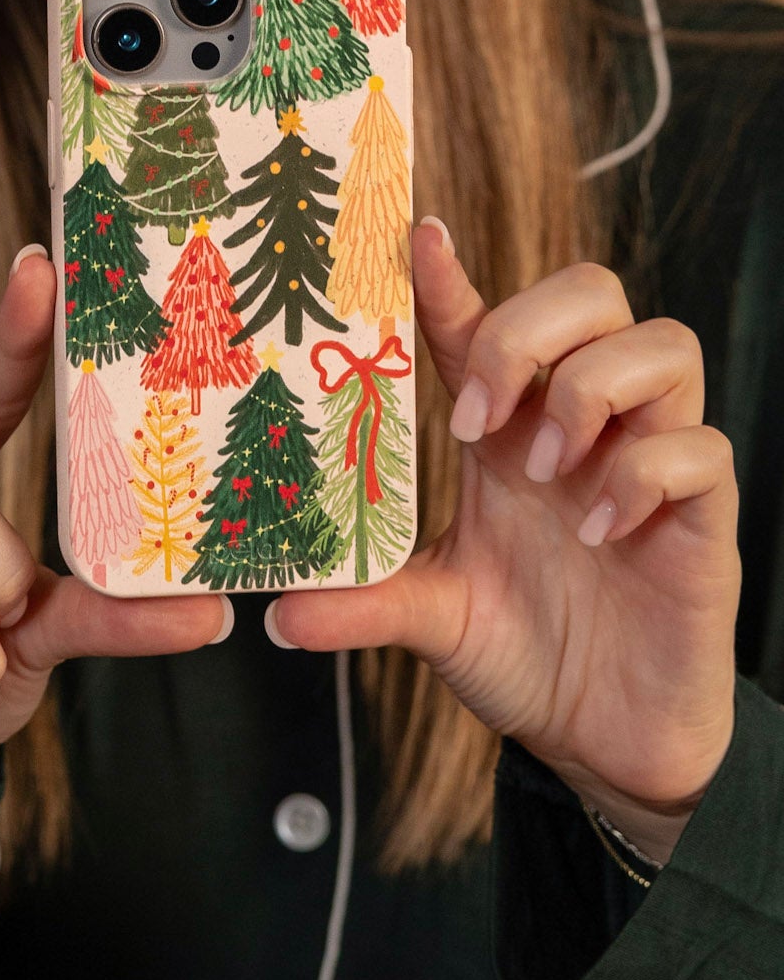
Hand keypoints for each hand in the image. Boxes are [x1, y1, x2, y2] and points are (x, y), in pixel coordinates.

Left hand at [271, 220, 739, 862]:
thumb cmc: (524, 655)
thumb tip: (276, 615)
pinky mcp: (702, 520)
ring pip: (664, 344)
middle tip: (482, 416)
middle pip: (592, 293)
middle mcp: (580, 428)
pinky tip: (598, 531)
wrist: (605, 742)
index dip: (453, 275)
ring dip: (592, 391)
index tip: (415, 237)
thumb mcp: (429, 617)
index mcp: (508, 430)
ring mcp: (648, 465)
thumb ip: (361, 602)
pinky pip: (703, 449)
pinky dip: (646, 475)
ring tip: (544, 469)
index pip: (485, 322)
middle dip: (531, 330)